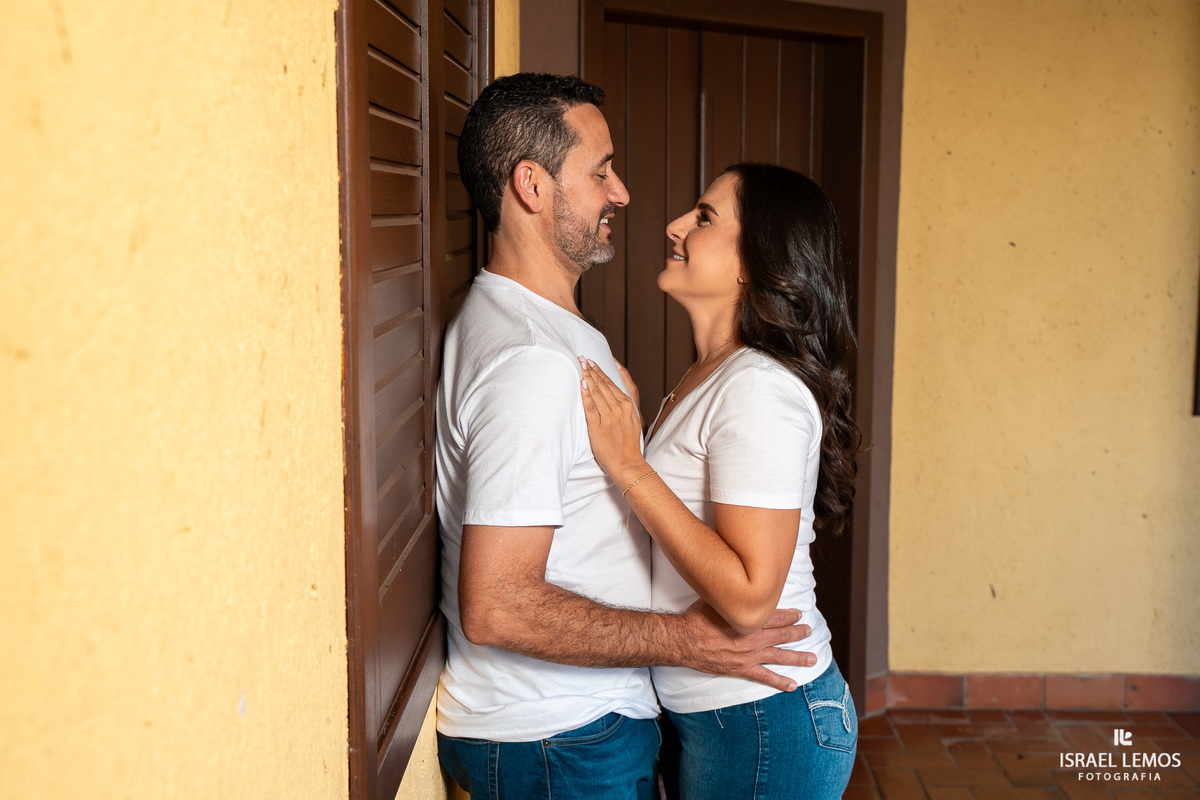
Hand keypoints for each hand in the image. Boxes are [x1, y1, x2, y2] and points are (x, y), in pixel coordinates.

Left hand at [579, 357, 647, 480]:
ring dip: (588, 377)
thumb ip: (625, 407)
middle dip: (592, 370)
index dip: (601, 371)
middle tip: (582, 358)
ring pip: (597, 393)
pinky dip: (586, 395)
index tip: (593, 361)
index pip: (612, 384)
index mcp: (627, 406)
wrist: (628, 463)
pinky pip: (591, 408)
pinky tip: (582, 385)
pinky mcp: (599, 427)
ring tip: (580, 366)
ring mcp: (609, 417)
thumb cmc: (628, 445)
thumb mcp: (632, 421)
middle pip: (603, 385)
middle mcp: (619, 409)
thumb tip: (615, 396)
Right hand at [678, 599, 815, 692]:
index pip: (777, 616)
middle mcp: (754, 638)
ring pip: (780, 656)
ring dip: (797, 657)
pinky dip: (780, 682)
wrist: (684, 640)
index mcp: (750, 619)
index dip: (789, 615)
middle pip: (782, 635)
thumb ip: (732, 595)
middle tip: (807, 631)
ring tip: (811, 658)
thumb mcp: (717, 599)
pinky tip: (792, 685)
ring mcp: (750, 655)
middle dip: (797, 632)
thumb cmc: (697, 618)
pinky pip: (765, 677)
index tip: (797, 614)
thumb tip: (738, 583)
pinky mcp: (742, 669)